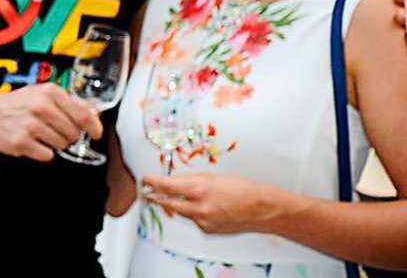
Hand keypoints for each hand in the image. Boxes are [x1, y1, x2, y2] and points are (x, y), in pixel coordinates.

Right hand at [0, 83, 102, 161]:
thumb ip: (67, 103)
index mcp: (50, 92)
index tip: (96, 132)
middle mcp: (41, 107)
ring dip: (55, 143)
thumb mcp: (42, 94)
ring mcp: (31, 125)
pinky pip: (47, 155)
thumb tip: (93, 114)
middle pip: (74, 132)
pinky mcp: (22, 142)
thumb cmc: (17, 104)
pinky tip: (33, 141)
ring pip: (62, 145)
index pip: (83, 114)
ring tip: (41, 134)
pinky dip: (43, 151)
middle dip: (69, 135)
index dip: (94, 126)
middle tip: (56, 130)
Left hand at [141, 173, 278, 233]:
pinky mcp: (208, 230)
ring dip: (176, 204)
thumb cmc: (242, 189)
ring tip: (172, 197)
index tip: (146, 179)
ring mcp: (203, 221)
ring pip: (181, 212)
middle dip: (156, 196)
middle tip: (148, 192)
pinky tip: (204, 208)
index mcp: (199, 188)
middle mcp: (199, 207)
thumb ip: (192, 180)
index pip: (167, 185)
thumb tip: (176, 182)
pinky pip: (194, 220)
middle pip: (168, 202)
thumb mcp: (213, 177)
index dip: (153, 182)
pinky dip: (194, 213)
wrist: (262, 209)